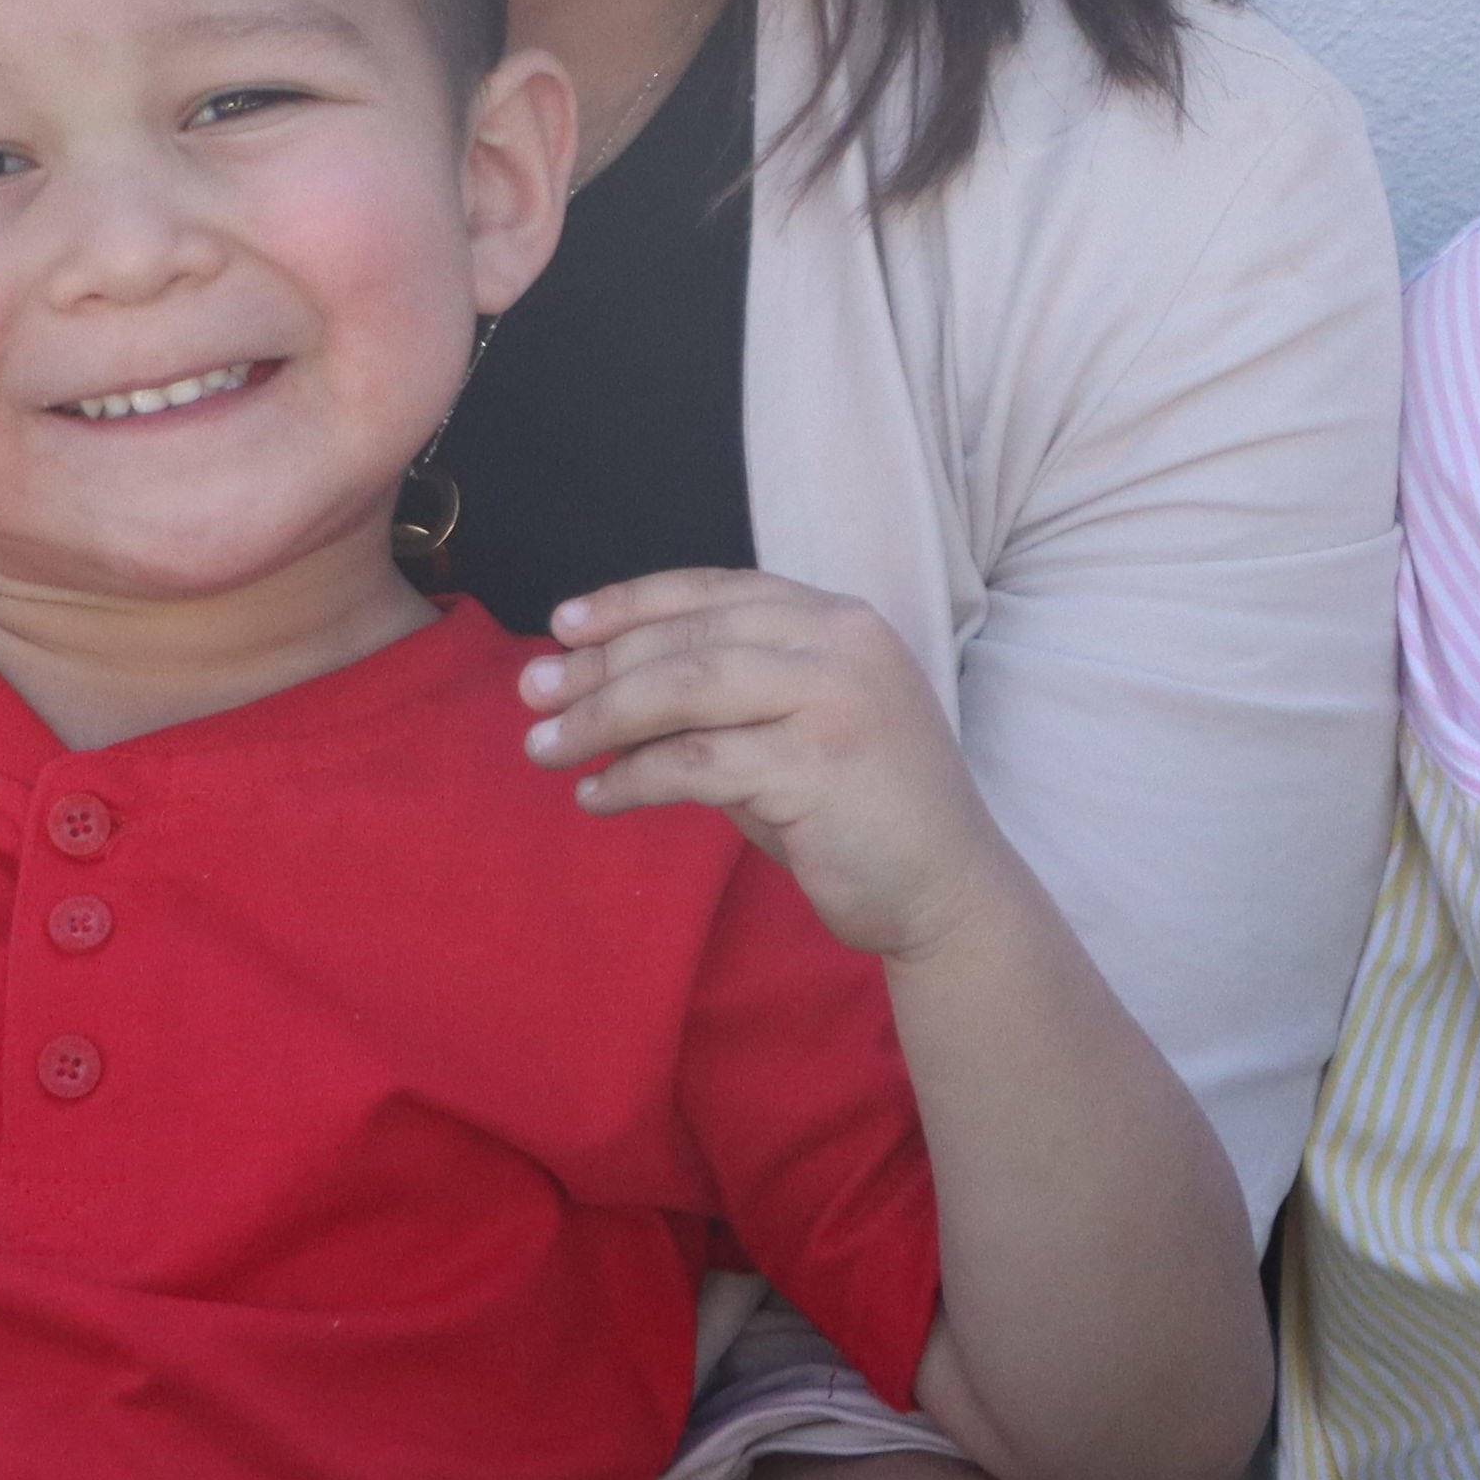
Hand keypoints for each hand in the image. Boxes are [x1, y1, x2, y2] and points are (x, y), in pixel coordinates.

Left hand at [524, 570, 1010, 962]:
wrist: (947, 890)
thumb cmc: (859, 811)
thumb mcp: (795, 724)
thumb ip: (726, 692)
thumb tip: (602, 678)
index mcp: (838, 619)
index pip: (715, 590)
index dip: (631, 601)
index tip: (562, 626)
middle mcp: (842, 642)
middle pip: (688, 638)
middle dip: (597, 665)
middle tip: (531, 694)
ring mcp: (835, 699)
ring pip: (683, 689)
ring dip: (600, 718)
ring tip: (545, 747)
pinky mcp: (817, 766)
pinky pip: (694, 763)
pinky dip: (631, 779)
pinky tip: (596, 798)